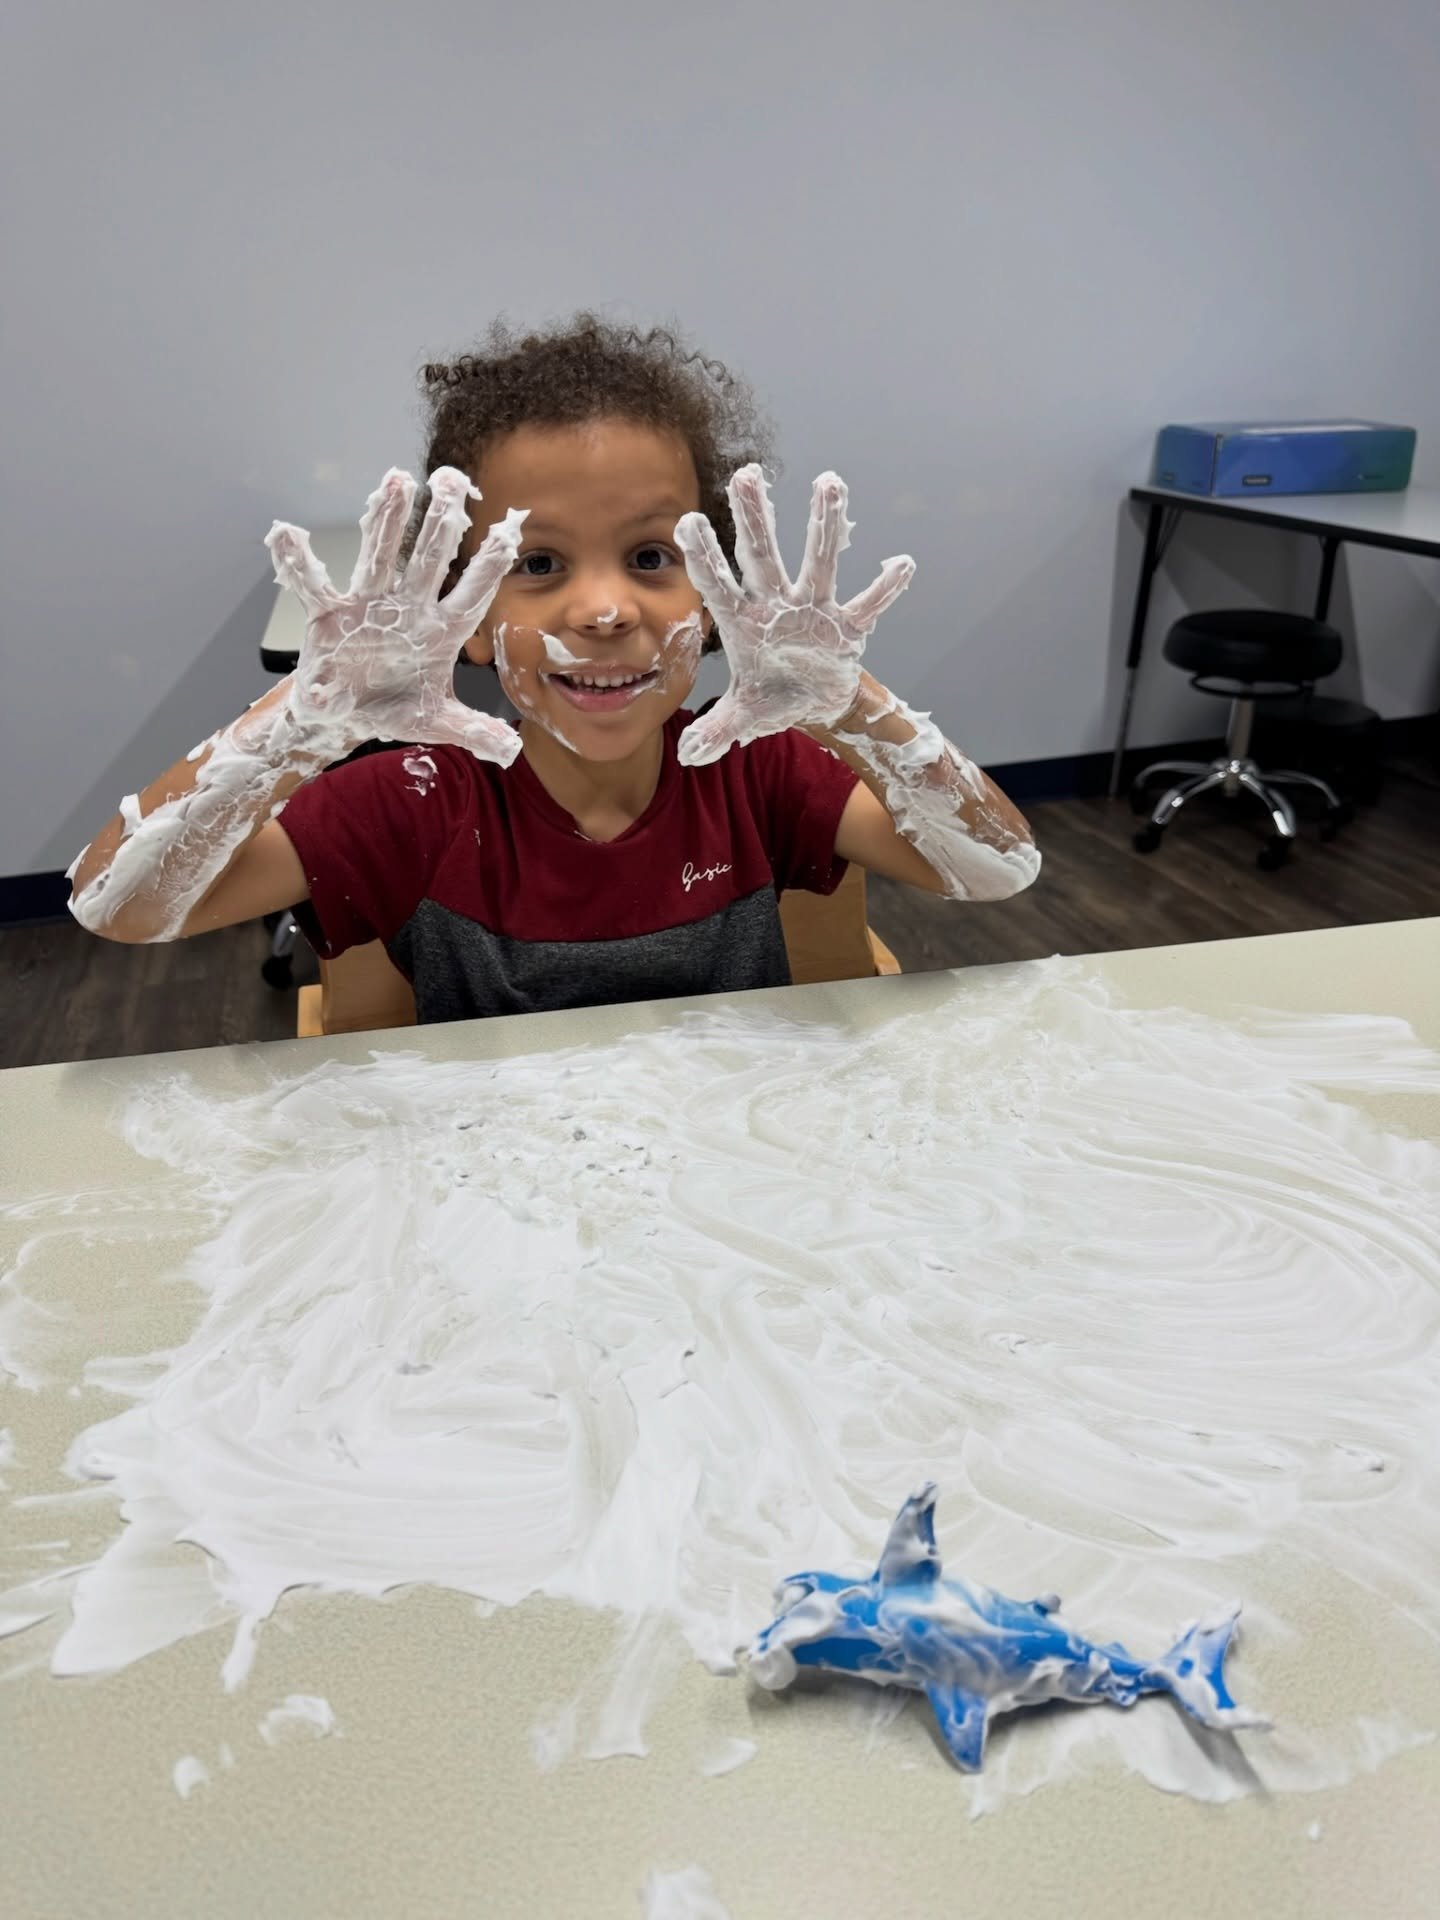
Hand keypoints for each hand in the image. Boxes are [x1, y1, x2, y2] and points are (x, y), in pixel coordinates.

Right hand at [264, 467, 526, 765]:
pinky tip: (286, 533)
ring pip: (379, 556)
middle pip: (428, 559)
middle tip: (451, 478)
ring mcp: (368, 604)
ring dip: (387, 521)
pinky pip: (314, 585)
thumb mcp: (433, 722)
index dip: (488, 567)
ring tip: (395, 480)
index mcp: (440, 631)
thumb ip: (471, 729)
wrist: (344, 717)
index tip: (510, 531)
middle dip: (440, 521)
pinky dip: (298, 562)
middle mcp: (408, 607)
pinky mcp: (329, 613)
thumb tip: (510, 751)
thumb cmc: (393, 710)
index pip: (470, 595)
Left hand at [673, 466, 913, 765]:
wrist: (814, 701)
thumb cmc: (771, 696)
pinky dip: (886, 588)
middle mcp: (777, 604)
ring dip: (825, 524)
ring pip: (820, 561)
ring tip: (829, 481)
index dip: (704, 557)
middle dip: (755, 516)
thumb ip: (715, 730)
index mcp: (744, 621)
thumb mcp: (743, 716)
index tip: (687, 521)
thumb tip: (686, 757)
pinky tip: (901, 564)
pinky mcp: (848, 626)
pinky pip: (870, 605)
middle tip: (747, 472)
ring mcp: (814, 610)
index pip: (718, 585)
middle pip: (763, 555)